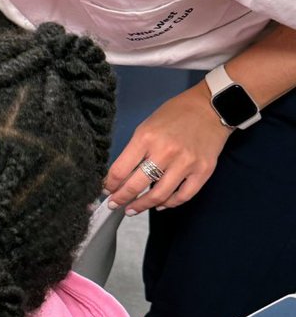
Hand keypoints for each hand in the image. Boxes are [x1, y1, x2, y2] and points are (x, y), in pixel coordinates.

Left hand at [104, 83, 232, 213]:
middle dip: (121, 198)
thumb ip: (135, 150)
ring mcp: (186, 163)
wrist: (210, 107)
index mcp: (146, 137)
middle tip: (115, 204)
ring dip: (142, 206)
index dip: (110, 184)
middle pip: (136, 185)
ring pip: (159, 195)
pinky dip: (169, 203)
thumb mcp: (147, 126)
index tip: (107, 190)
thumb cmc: (176, 114)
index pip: (120, 170)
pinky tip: (160, 205)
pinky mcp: (203, 170)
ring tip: (133, 209)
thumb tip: (121, 175)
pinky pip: (183, 196)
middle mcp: (165, 151)